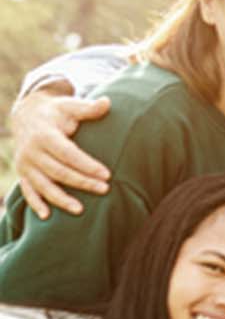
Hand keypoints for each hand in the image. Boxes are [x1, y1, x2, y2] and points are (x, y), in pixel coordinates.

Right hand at [9, 90, 110, 218]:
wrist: (27, 115)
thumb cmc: (56, 112)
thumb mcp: (70, 106)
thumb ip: (88, 108)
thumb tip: (107, 102)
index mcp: (44, 135)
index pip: (68, 153)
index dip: (86, 165)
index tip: (107, 174)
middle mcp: (32, 151)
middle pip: (59, 171)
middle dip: (82, 182)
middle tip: (104, 190)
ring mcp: (25, 164)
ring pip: (43, 185)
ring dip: (61, 199)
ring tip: (80, 210)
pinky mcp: (23, 173)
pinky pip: (27, 191)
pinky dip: (35, 203)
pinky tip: (47, 216)